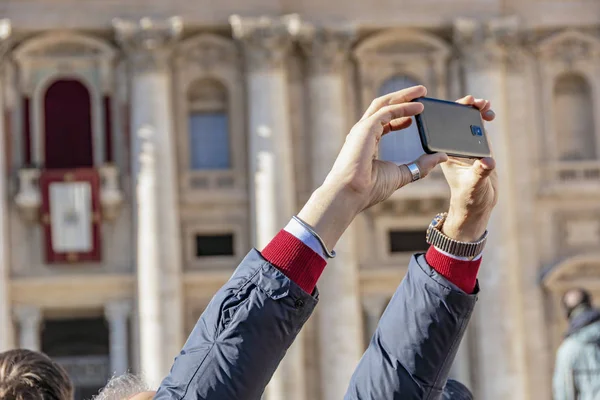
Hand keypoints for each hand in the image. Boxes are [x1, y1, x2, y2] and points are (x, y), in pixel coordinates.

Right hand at [323, 85, 447, 210]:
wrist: (351, 194)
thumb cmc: (369, 189)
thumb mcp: (401, 175)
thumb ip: (420, 166)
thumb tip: (441, 157)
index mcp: (367, 142)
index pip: (384, 121)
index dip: (401, 115)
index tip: (417, 113)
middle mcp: (362, 132)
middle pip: (384, 106)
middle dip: (403, 98)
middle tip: (422, 93)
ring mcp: (362, 129)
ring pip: (384, 103)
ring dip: (404, 96)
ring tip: (422, 92)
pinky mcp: (366, 128)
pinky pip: (387, 111)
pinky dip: (403, 107)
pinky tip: (418, 107)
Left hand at [441, 95, 498, 241]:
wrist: (478, 204)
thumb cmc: (470, 197)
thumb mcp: (474, 185)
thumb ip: (480, 173)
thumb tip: (487, 162)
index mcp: (444, 154)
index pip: (443, 129)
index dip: (449, 115)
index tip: (461, 107)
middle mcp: (452, 147)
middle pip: (454, 121)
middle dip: (465, 108)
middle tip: (476, 103)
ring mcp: (464, 145)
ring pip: (466, 122)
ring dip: (475, 111)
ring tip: (486, 106)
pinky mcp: (476, 146)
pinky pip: (477, 127)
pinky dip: (483, 118)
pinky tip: (490, 114)